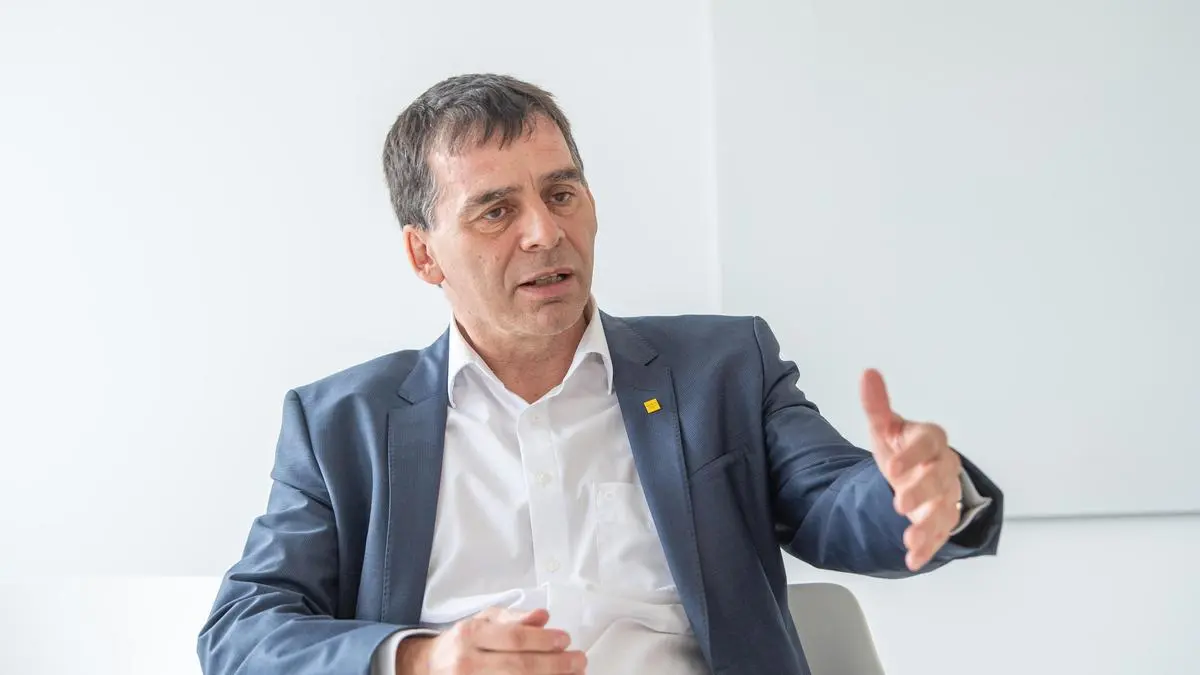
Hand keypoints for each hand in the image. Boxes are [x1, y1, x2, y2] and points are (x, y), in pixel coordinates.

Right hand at [396, 607, 586, 674]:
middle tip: (578, 661)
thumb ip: (514, 619)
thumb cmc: (462, 642)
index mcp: (471, 635)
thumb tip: (542, 617)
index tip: (564, 639)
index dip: (543, 640)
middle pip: (519, 666)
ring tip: (571, 674)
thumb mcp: (483, 620)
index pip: (513, 638)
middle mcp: (468, 662)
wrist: (429, 667)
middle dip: (554, 665)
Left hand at [860, 368, 962, 571]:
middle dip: (921, 492)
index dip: (913, 454)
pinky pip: (939, 535)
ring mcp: (946, 496)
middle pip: (940, 479)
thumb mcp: (885, 427)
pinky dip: (927, 548)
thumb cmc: (901, 448)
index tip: (892, 466)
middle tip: (899, 502)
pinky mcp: (942, 520)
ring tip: (908, 538)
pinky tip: (912, 558)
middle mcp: (944, 468)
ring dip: (927, 526)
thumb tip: (868, 374)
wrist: (912, 475)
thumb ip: (876, 405)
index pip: (930, 442)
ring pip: (944, 511)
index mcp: (931, 441)